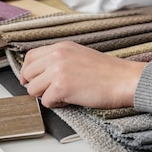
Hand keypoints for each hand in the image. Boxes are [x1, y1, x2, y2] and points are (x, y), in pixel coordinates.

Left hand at [20, 41, 146, 108]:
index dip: (29, 71)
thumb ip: (60, 59)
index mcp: (62, 46)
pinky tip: (73, 98)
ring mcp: (58, 70)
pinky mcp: (60, 86)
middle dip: (36, 85)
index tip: (33, 80)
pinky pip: (46, 102)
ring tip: (66, 93)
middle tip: (52, 90)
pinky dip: (58, 104)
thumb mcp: (80, 55)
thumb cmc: (107, 72)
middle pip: (27, 73)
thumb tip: (41, 73)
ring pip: (33, 89)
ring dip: (46, 95)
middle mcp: (57, 55)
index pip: (30, 57)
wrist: (124, 79)